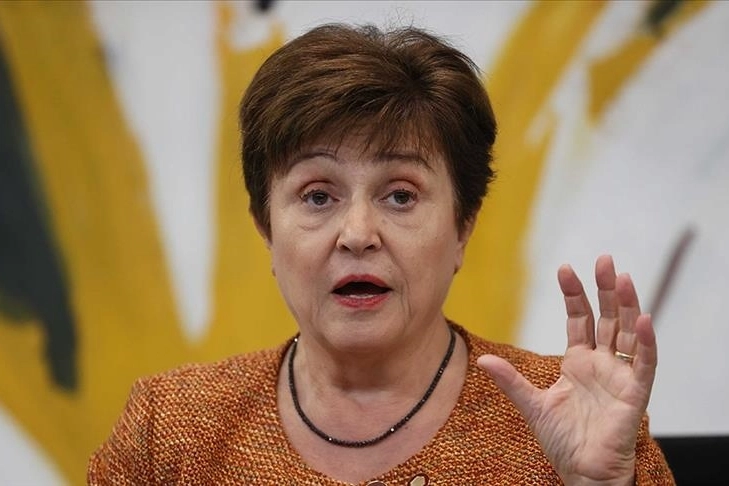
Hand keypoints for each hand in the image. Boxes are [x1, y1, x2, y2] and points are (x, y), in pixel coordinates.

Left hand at [477, 255, 656, 484]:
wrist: (581, 472)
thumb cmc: (563, 440)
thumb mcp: (532, 405)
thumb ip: (511, 380)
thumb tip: (482, 359)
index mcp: (578, 361)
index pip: (580, 319)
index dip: (574, 294)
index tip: (565, 268)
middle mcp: (601, 363)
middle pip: (608, 318)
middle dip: (606, 289)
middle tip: (605, 259)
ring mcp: (619, 376)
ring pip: (628, 333)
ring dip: (628, 305)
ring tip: (624, 278)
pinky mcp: (635, 394)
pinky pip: (644, 363)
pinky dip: (647, 342)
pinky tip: (646, 319)